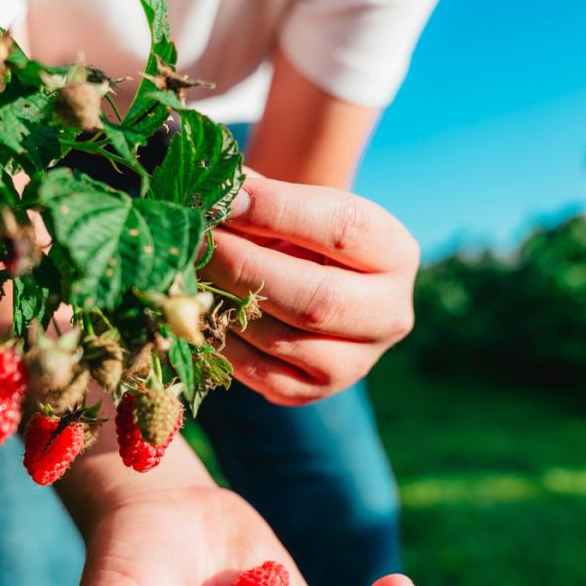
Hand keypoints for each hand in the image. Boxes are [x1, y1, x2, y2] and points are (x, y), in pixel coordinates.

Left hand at [200, 177, 417, 405]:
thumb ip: (257, 195)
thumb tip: (210, 195)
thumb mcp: (292, 205)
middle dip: (245, 268)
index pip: (343, 229)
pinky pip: (262, 375)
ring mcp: (357, 361)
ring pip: (285, 341)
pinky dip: (222, 343)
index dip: (280, 212)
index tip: (229, 201)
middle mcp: (389, 313)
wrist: (311, 283)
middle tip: (197, 243)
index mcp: (394, 252)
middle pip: (318, 300)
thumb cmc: (298, 233)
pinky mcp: (317, 390)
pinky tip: (200, 312)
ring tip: (190, 274)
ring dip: (225, 306)